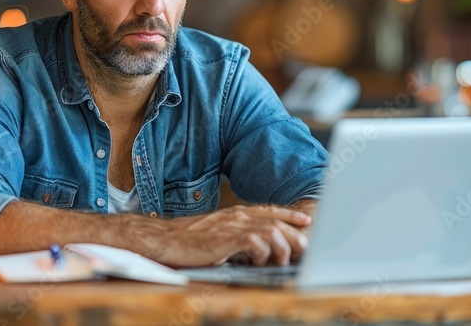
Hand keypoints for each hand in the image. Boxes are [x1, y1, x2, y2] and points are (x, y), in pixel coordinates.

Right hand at [142, 205, 310, 267]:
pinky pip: (254, 242)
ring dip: (281, 246)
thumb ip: (236, 237)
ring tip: (283, 260)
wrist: (165, 240)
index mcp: (236, 213)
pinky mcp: (226, 238)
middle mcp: (237, 216)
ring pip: (270, 231)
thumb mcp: (218, 234)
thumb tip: (254, 249)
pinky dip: (262, 252)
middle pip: (276, 221)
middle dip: (294, 235)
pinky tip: (259, 260)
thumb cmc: (189, 240)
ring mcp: (232, 225)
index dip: (289, 215)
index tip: (305, 220)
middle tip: (304, 247)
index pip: (269, 210)